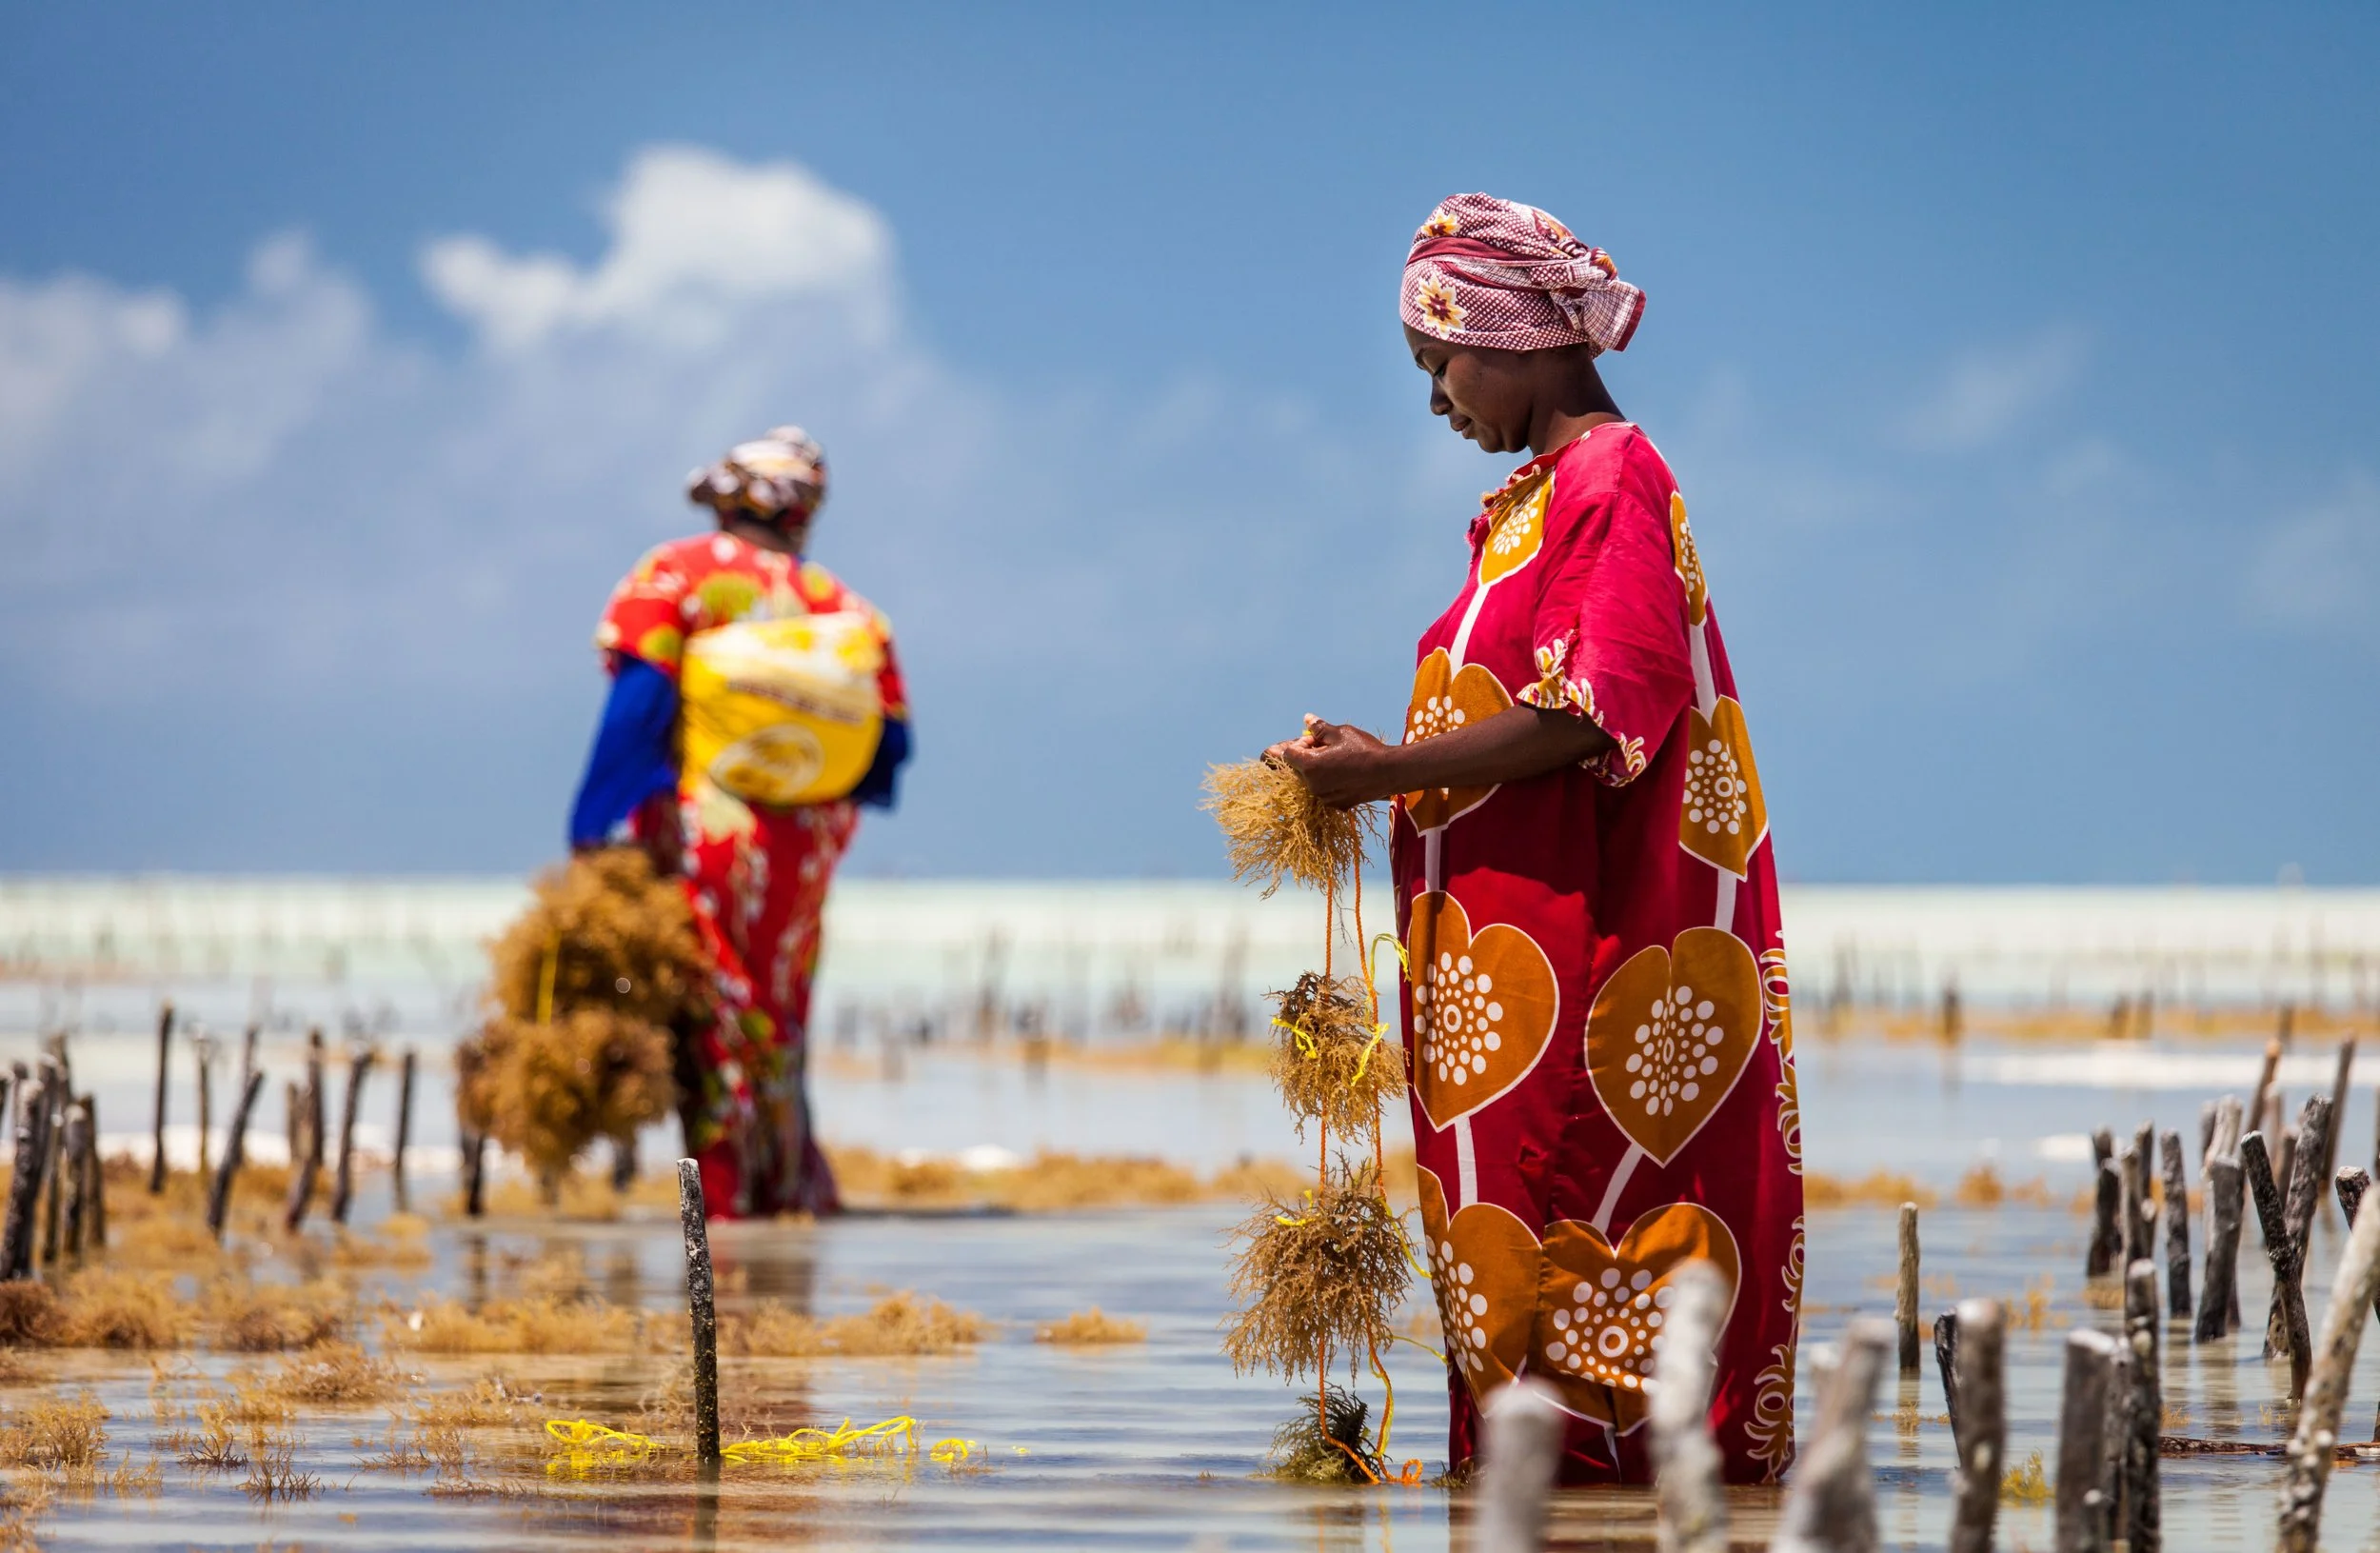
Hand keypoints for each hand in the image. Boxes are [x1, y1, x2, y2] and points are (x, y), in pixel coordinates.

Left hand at [1266, 716, 1397, 808]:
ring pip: (1313, 780)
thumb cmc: (1365, 750)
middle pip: (1299, 768)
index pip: (1289, 754)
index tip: (1315, 740)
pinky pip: (1326, 790)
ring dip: (1320, 769)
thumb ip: (1319, 728)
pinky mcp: (1337, 804)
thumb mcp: (1341, 733)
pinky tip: (1348, 772)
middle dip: (1308, 756)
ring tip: (1341, 759)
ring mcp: (1325, 797)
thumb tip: (1307, 719)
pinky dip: (1331, 781)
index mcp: (1310, 766)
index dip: (1300, 744)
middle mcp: (1313, 785)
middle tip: (1329, 746)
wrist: (1390, 772)